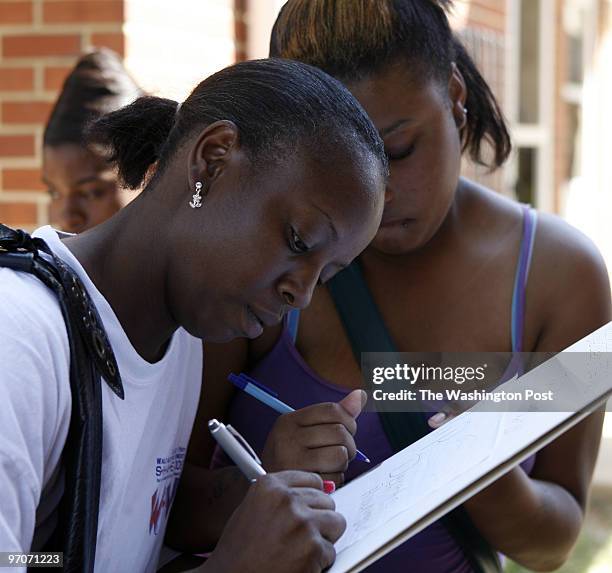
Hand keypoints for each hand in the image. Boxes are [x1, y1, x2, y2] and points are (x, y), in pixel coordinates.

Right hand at [206, 471, 345, 572]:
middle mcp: (287, 499)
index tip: (309, 507)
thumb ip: (281, 497)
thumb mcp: (253, 509)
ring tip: (300, 549)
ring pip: (336, 522)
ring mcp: (302, 523)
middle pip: (327, 501)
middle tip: (300, 536)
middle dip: (319, 519)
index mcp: (270, 486)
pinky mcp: (313, 548)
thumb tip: (315, 492)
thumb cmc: (237, 551)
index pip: (312, 479)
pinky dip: (319, 562)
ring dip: (323, 538)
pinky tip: (298, 563)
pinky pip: (331, 551)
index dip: (313, 497)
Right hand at [261, 390, 365, 484]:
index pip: (332, 410)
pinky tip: (324, 479)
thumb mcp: (306, 430)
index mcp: (289, 421)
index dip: (348, 420)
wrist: (272, 491)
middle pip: (339, 432)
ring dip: (343, 464)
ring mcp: (293, 461)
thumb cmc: (293, 457)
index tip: (346, 430)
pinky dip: (336, 480)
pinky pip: (336, 478)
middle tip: (340, 452)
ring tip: (331, 466)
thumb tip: (360, 395)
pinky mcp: (304, 484)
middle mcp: (288, 438)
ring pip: (340, 455)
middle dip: (349, 445)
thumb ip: (335, 413)